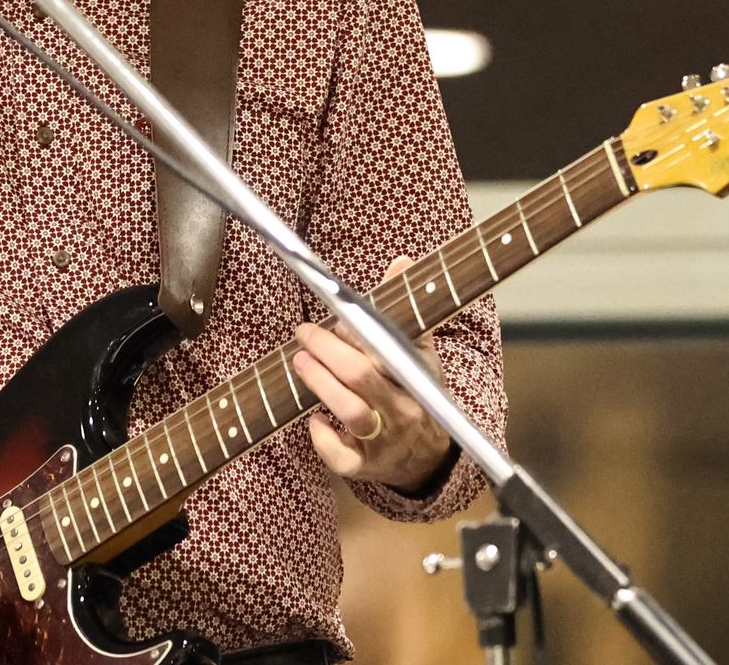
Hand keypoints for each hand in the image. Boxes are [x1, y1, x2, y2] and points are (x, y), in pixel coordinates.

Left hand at [291, 255, 453, 492]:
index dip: (357, 333)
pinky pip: (342, 459)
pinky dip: (322, 439)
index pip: (387, 349)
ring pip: (351, 413)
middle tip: (303, 333)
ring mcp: (385, 440)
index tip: (337, 318)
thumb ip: (405, 309)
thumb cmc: (415, 392)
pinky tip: (314, 420)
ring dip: (320, 383)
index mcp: (415, 377)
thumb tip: (402, 261)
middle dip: (326, 351)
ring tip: (299, 361)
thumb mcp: (418, 351)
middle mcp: (403, 409)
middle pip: (361, 377)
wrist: (429, 457)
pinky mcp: (366, 466)